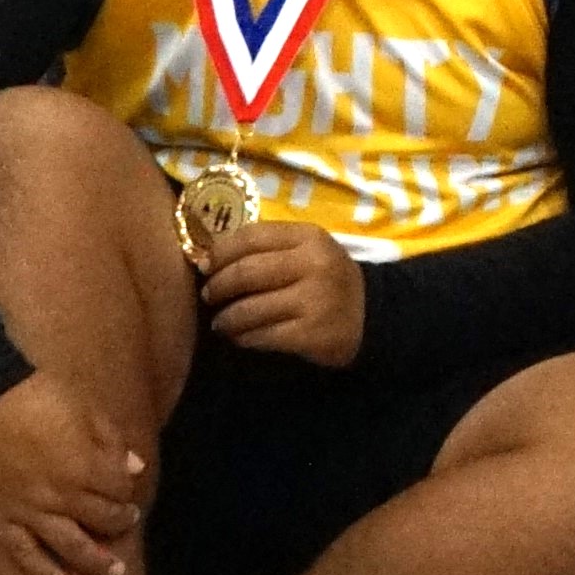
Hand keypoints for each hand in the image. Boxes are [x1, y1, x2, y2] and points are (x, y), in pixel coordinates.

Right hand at [0, 367, 146, 574]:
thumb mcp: (83, 406)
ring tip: (114, 573)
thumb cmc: (34, 396)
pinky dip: (44, 573)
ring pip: (70, 545)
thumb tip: (136, 466)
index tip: (129, 492)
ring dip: (96, 561)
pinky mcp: (0, 522)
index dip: (128, 492)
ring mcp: (30, 513)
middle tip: (127, 523)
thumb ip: (110, 439)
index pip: (119, 489)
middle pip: (101, 519)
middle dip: (119, 523)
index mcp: (85, 466)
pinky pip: (24, 555)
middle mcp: (62, 497)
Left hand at [194, 218, 364, 364]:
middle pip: (246, 273)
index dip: (220, 251)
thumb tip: (210, 259)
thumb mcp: (308, 251)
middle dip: (218, 287)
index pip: (251, 236)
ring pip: (250, 309)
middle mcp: (313, 264)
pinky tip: (241, 338)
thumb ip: (269, 248)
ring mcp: (314, 300)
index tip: (205, 266)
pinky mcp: (311, 333)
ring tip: (221, 323)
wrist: (370, 316)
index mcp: (309, 237)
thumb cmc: (326, 279)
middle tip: (209, 297)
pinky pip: (263, 336)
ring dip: (226, 319)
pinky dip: (244, 338)